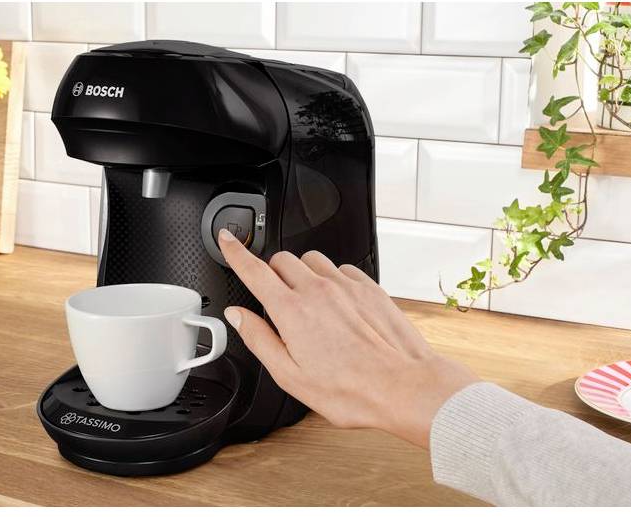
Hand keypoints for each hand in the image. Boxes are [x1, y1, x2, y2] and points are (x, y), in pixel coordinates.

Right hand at [217, 229, 478, 447]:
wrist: (404, 387)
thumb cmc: (351, 390)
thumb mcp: (290, 376)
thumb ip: (259, 339)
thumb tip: (237, 316)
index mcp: (292, 311)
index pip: (254, 269)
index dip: (235, 251)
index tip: (226, 239)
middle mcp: (318, 290)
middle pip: (282, 260)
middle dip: (271, 273)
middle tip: (274, 299)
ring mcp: (346, 285)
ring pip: (312, 259)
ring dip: (301, 273)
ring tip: (307, 303)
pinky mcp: (369, 287)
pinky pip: (341, 268)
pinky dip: (331, 279)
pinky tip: (336, 304)